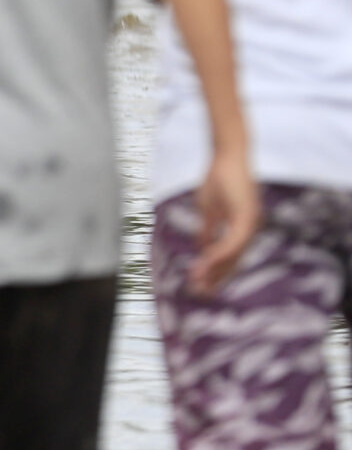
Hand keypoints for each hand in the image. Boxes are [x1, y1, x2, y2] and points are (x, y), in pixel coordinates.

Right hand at [187, 147, 261, 292]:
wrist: (228, 155)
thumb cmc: (218, 178)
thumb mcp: (209, 209)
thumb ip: (208, 229)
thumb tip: (202, 248)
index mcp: (242, 228)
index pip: (230, 257)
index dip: (215, 271)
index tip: (199, 284)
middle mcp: (250, 229)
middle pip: (234, 261)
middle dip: (215, 278)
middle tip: (199, 294)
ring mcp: (251, 224)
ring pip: (234, 255)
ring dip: (214, 269)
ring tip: (198, 282)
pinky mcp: (247, 217)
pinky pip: (234, 241)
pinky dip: (220, 252)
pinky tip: (206, 261)